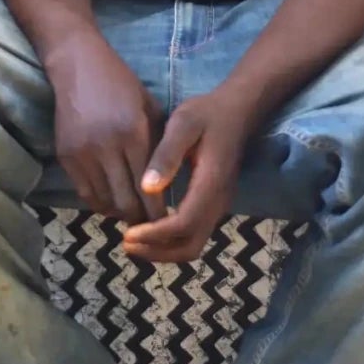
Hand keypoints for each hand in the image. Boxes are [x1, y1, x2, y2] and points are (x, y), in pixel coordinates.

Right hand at [48, 40, 165, 225]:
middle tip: (150, 223)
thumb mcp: (151, 110)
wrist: (78, 65)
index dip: (159, 213)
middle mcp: (107, 146)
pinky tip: (110, 198)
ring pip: (104, 202)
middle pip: (126, 202)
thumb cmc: (122, 85)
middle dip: (140, 218)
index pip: (149, 189)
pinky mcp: (65, 155)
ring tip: (131, 212)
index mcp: (134, 133)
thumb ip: (159, 147)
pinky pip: (84, 192)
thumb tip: (167, 187)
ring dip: (119, 212)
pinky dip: (99, 201)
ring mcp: (83, 152)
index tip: (168, 221)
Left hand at [122, 91, 251, 263]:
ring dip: (162, 250)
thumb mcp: (183, 124)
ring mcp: (218, 206)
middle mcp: (219, 202)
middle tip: (126, 243)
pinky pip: (193, 234)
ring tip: (132, 241)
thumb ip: (167, 154)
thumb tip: (147, 187)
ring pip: (193, 245)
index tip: (129, 233)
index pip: (185, 224)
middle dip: (157, 251)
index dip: (156, 234)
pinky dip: (169, 241)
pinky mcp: (213, 205)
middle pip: (191, 246)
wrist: (237, 111)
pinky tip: (147, 230)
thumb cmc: (207, 114)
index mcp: (211, 183)